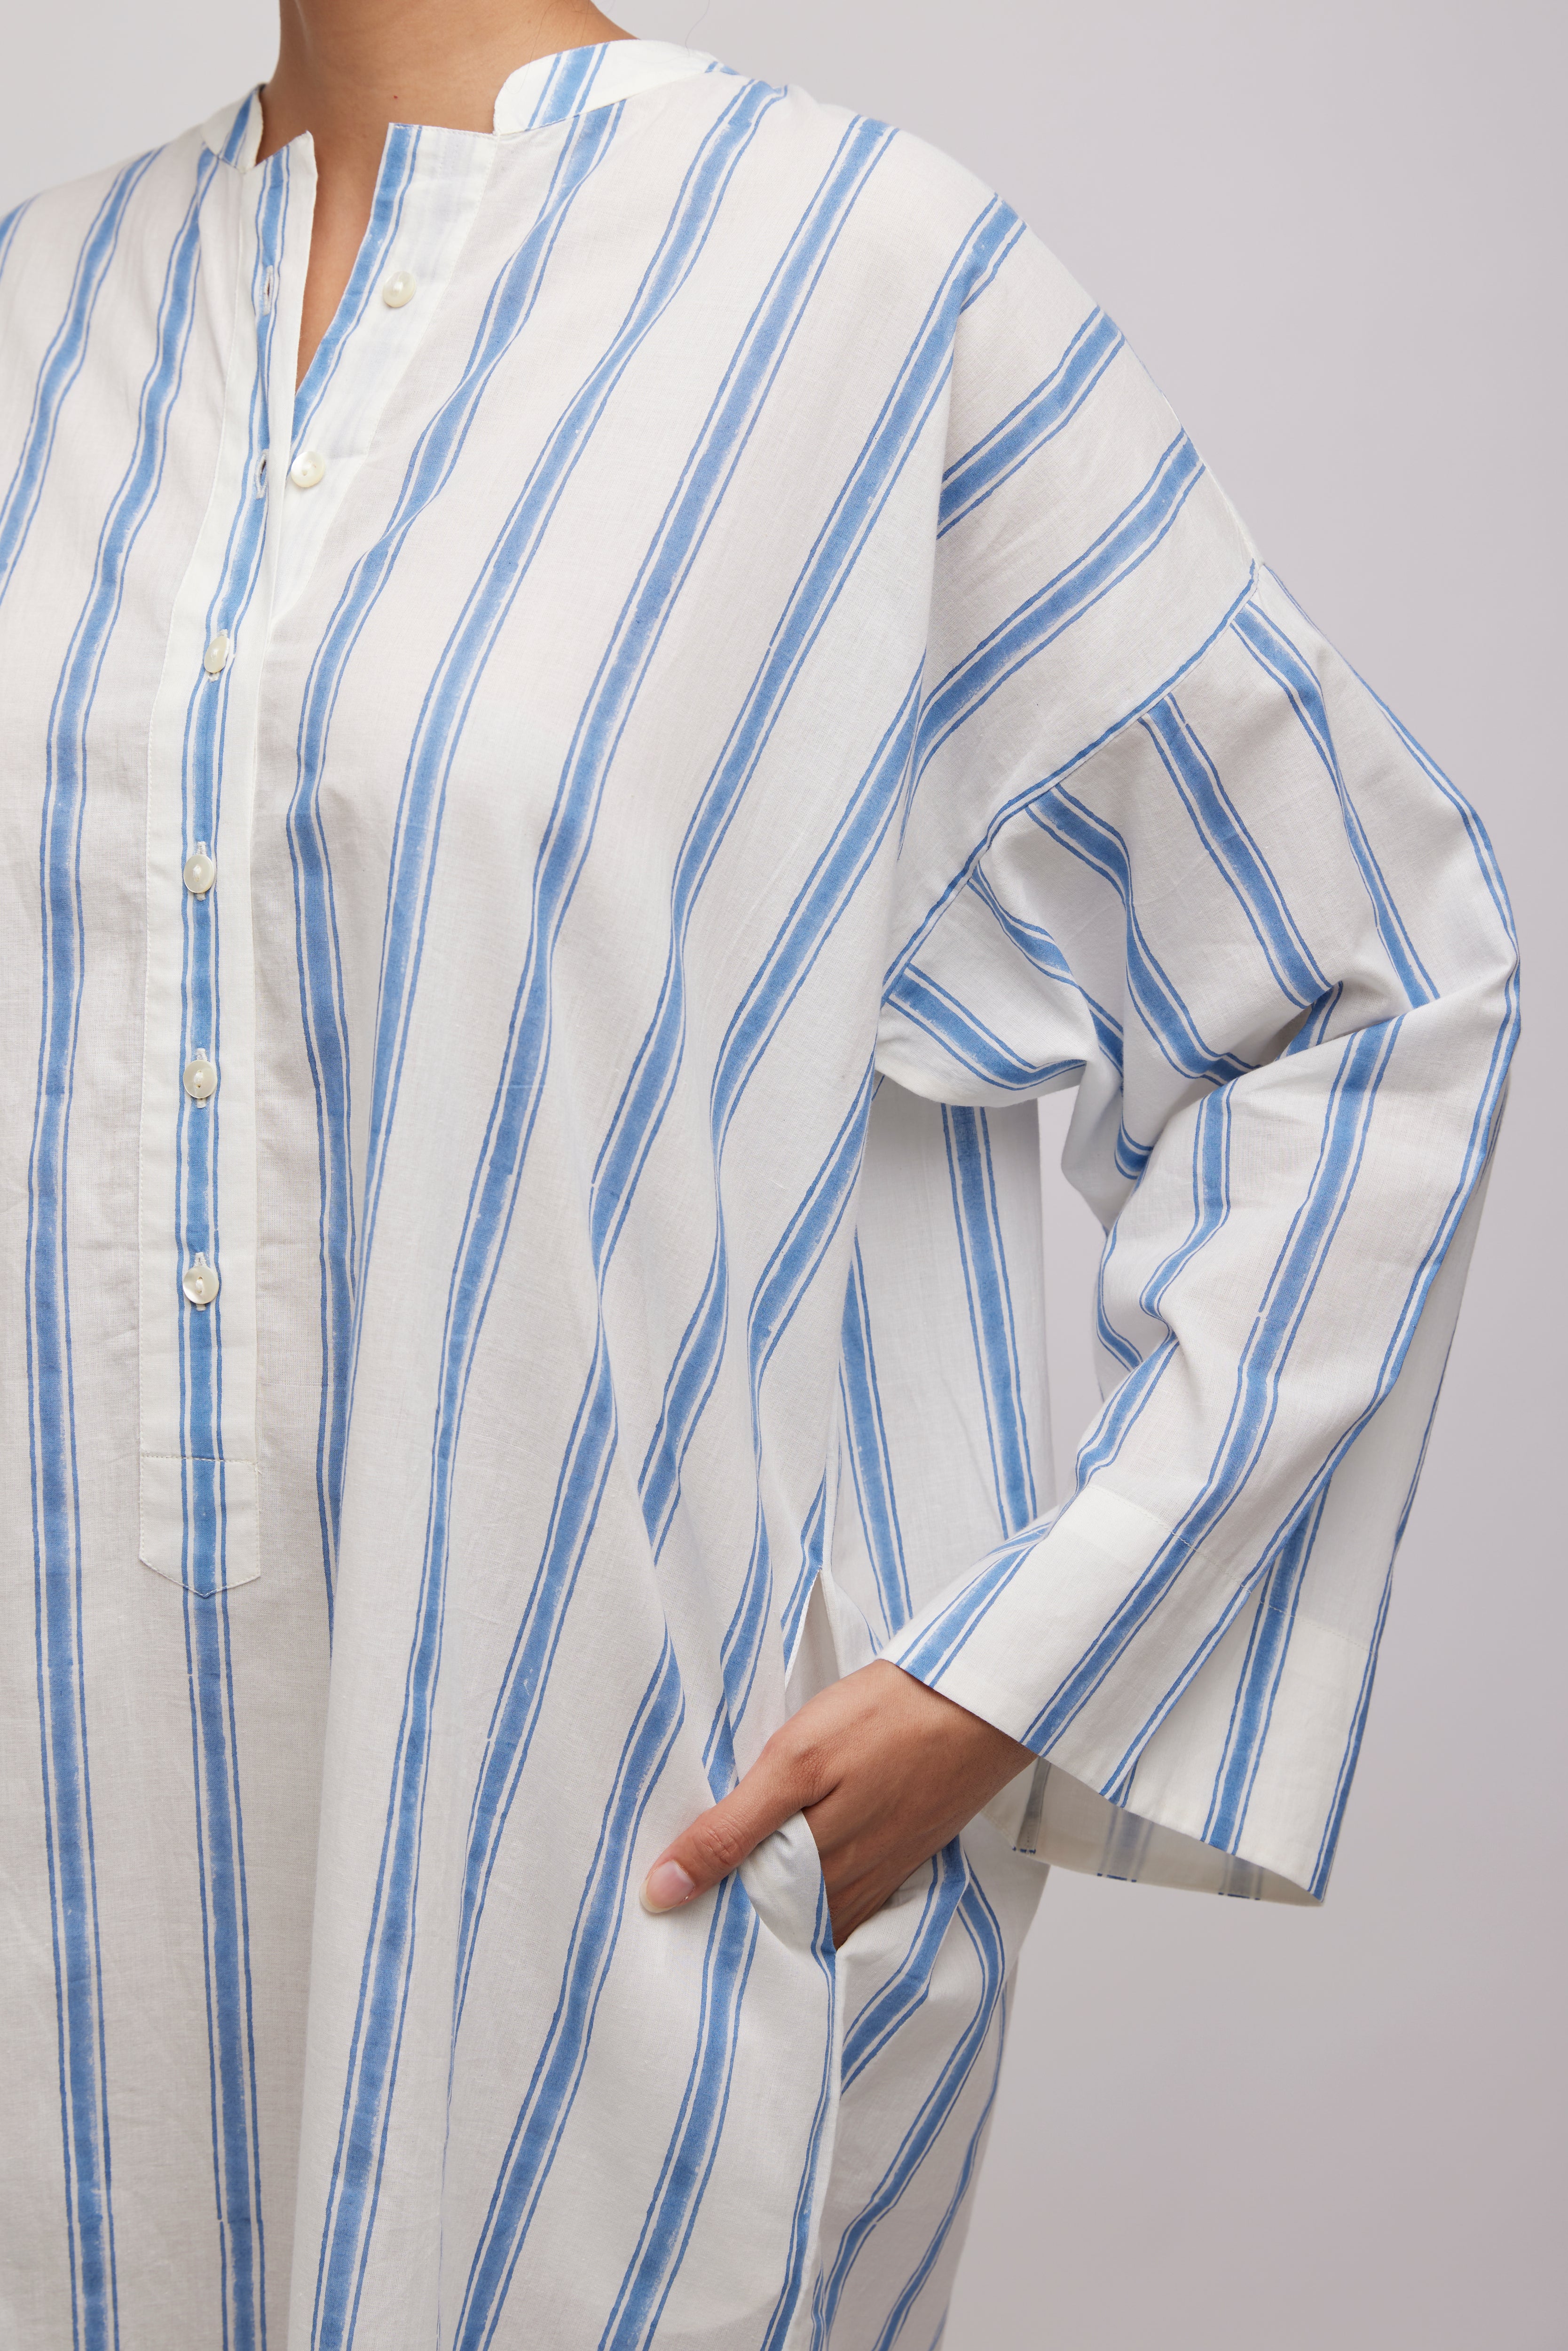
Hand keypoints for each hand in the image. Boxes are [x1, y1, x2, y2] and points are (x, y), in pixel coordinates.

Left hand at [640, 1660, 1034, 1945]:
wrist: (977, 1703)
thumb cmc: (885, 1720)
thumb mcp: (793, 1763)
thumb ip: (730, 1830)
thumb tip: (664, 1890)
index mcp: (812, 1871)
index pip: (740, 1926)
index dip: (700, 1927)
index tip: (655, 1926)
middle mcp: (847, 1890)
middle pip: (776, 1929)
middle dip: (731, 1930)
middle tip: (678, 1933)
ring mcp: (879, 1876)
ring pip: (812, 1919)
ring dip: (772, 1919)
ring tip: (723, 1912)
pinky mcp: (902, 1857)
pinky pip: (849, 1903)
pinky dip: (816, 1905)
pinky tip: (795, 1890)